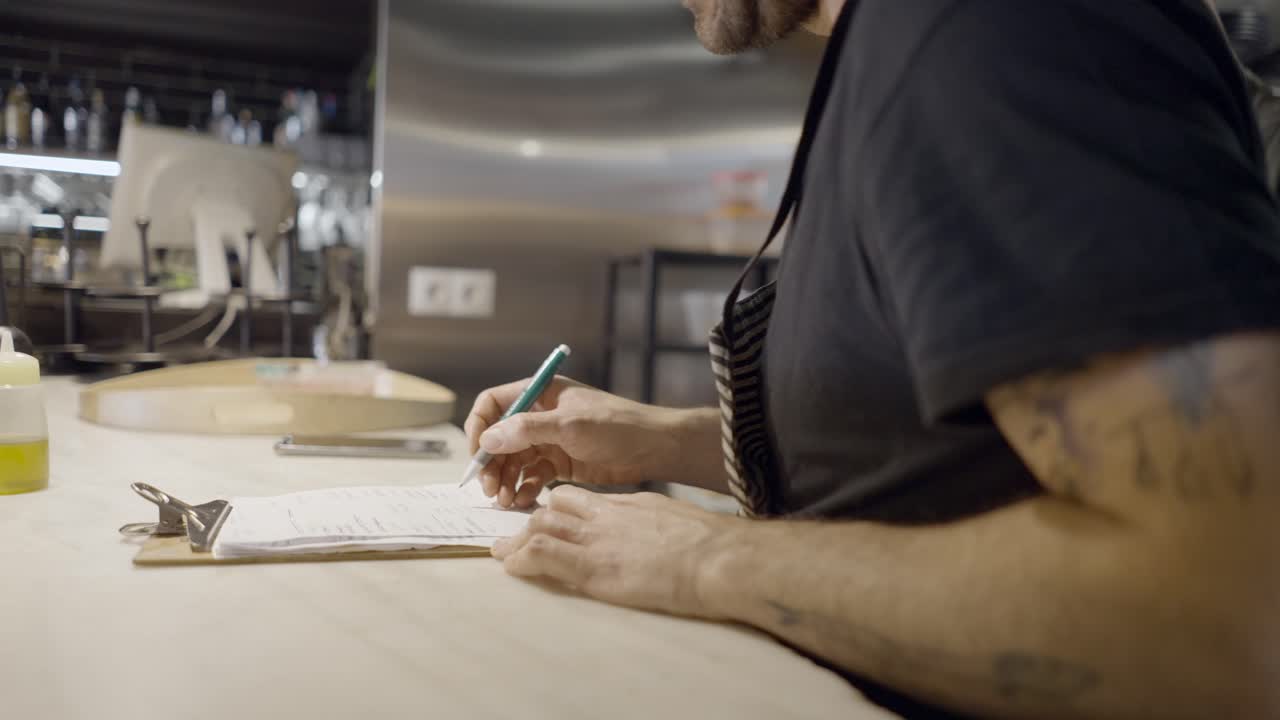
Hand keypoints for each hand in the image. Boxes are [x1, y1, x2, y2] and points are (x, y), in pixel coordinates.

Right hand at [464, 376, 695, 507]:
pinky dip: (524, 488)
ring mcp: (549, 440)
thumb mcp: (570, 425)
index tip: (477, 455)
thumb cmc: (617, 425)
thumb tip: (489, 438)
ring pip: (513, 461)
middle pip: (499, 438)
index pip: (493, 404)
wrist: (653, 448)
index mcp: (539, 393)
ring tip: (504, 501)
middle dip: (491, 463)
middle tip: (489, 489)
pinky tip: (523, 500)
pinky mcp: (560, 463)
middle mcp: (539, 416)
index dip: (480, 427)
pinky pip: (532, 476)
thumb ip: (527, 430)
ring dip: (505, 480)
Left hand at [491, 485, 744, 617]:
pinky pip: (542, 554)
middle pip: (553, 509)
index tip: (546, 519)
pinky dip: (521, 559)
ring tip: (502, 553)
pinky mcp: (593, 568)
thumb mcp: (673, 522)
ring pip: (540, 527)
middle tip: (514, 538)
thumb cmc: (710, 545)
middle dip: (529, 523)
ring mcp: (597, 541)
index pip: (579, 497)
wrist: (718, 559)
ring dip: (517, 541)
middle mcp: (606, 517)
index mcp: (626, 505)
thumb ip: (650, 525)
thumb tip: (647, 536)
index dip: (557, 507)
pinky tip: (512, 567)